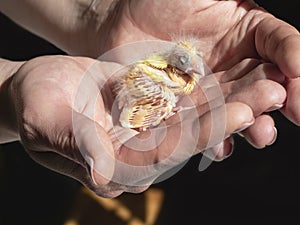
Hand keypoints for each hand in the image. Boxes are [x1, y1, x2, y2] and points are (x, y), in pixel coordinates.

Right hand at [6, 54, 263, 196]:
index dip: (205, 133)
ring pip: (197, 113)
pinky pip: (185, 96)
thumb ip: (76, 146)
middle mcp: (141, 148)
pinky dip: (212, 85)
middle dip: (232, 113)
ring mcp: (149, 126)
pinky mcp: (151, 104)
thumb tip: (102, 174)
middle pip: (193, 133)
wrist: (38, 90)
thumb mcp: (45, 122)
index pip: (168, 151)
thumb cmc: (33, 106)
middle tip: (272, 94)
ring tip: (268, 80)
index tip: (240, 112)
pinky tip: (239, 71)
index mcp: (119, 163)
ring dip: (231, 97)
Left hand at [90, 0, 298, 150]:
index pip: (279, 46)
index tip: (299, 79)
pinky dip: (213, 137)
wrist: (119, 22)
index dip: (294, 61)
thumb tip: (280, 32)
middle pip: (260, 83)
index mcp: (245, 32)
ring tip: (260, 135)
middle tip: (286, 112)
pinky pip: (202, 124)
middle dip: (273, 100)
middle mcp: (232, 63)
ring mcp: (209, 88)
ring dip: (249, 123)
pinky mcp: (185, 106)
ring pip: (235, 108)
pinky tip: (221, 147)